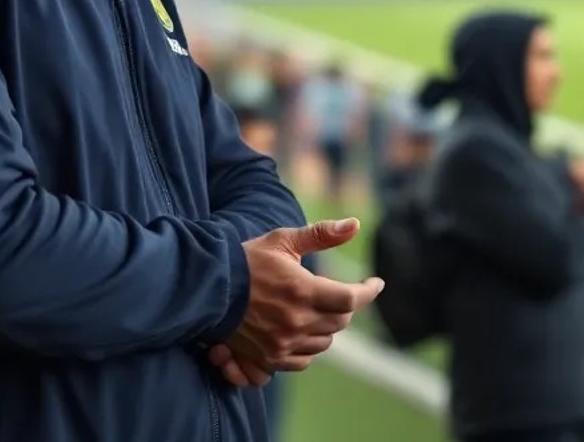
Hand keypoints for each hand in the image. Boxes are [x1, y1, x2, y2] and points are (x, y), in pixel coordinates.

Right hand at [205, 219, 383, 386]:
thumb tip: (355, 225)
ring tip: (319, 310)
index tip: (376, 283)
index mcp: (303, 291)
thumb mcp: (284, 240)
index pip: (351, 300)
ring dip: (328, 327)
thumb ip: (322, 234)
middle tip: (342, 292)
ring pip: (324, 342)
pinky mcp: (269, 358)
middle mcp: (296, 322)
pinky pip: (303, 360)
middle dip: (345, 306)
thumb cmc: (247, 260)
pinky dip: (309, 347)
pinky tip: (303, 331)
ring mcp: (282, 344)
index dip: (369, 291)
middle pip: (339, 322)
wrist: (207, 289)